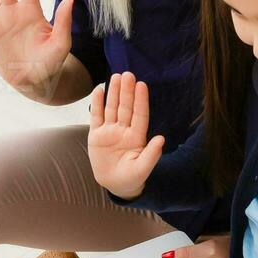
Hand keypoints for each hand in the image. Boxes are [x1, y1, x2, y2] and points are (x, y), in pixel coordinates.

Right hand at [88, 72, 164, 199]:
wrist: (114, 183)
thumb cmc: (131, 177)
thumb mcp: (142, 169)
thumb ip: (151, 154)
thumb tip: (161, 138)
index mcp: (136, 137)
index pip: (139, 115)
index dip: (140, 100)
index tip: (142, 85)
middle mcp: (124, 130)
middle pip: (125, 107)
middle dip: (127, 91)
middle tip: (128, 74)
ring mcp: (110, 131)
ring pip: (112, 108)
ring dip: (113, 93)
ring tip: (116, 76)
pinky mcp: (96, 135)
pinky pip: (96, 116)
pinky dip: (96, 103)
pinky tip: (99, 90)